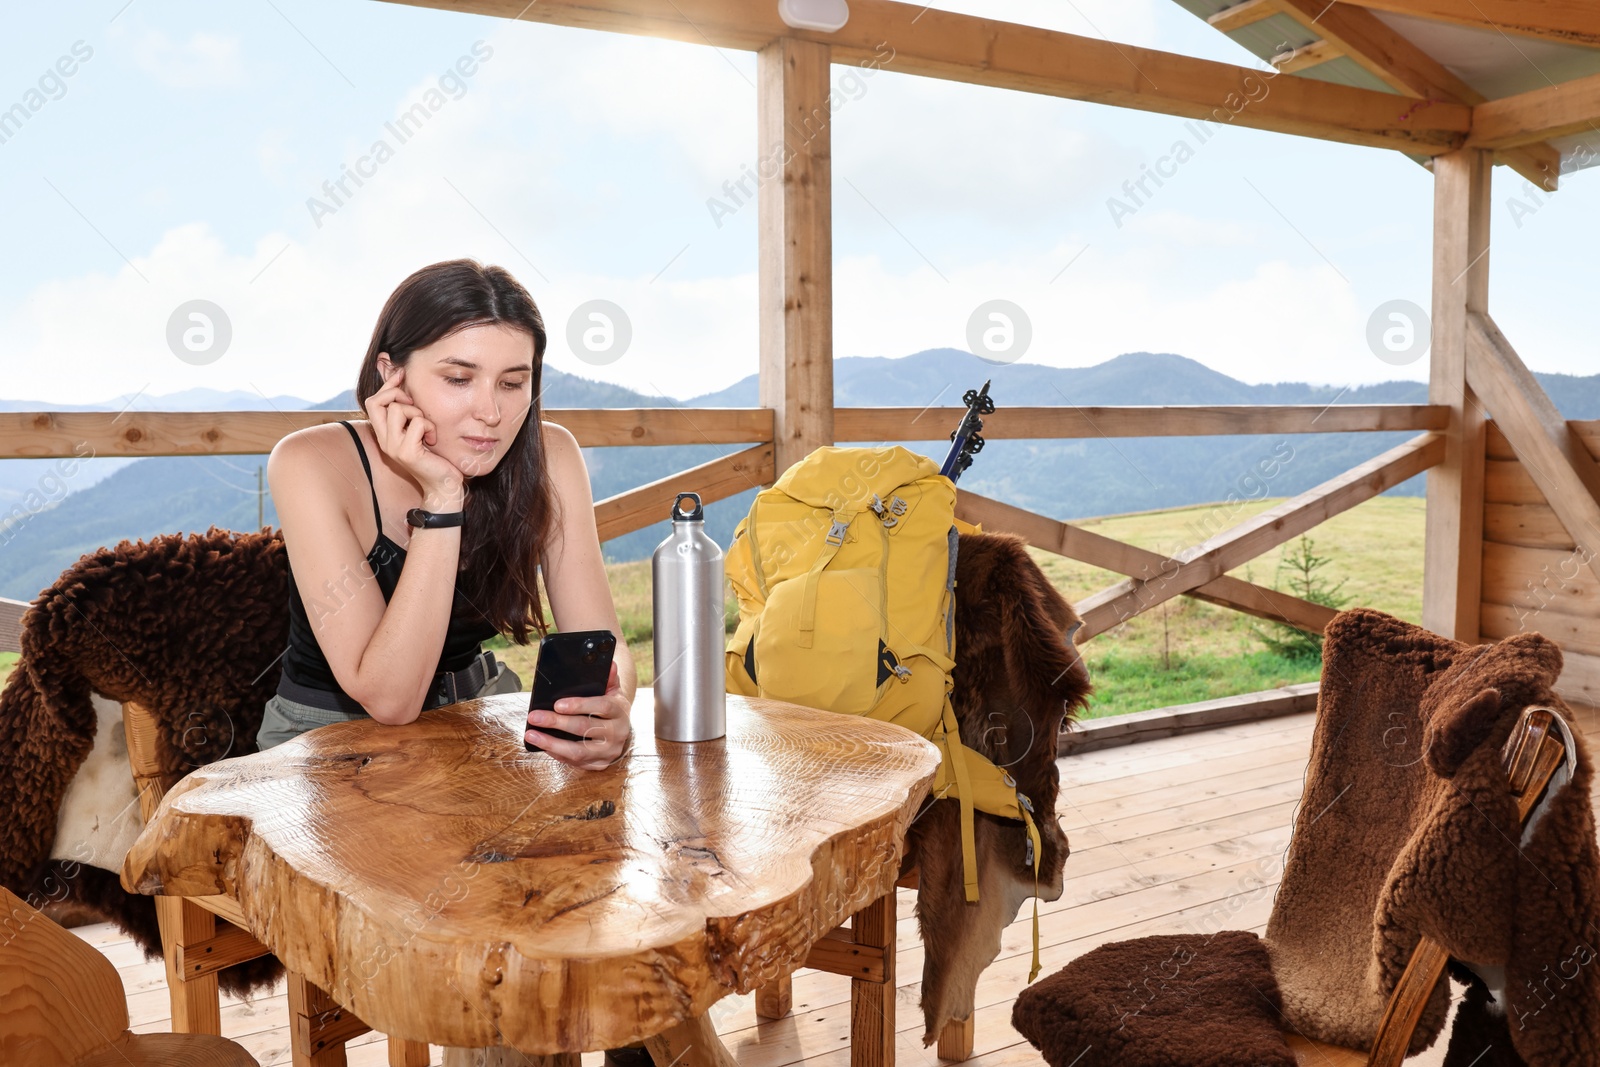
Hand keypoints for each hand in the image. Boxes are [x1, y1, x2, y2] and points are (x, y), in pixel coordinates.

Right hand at [363, 366, 462, 500]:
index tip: (401, 375)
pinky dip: (430, 427)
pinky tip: (433, 439)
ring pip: (397, 410)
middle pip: (376, 402)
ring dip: (418, 413)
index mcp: (384, 435)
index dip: (386, 386)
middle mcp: (384, 441)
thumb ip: (410, 412)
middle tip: (415, 405)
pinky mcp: (407, 453)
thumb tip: (404, 383)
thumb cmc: (435, 456)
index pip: (372, 402)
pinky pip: (417, 423)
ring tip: (427, 429)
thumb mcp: (418, 430)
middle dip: (397, 394)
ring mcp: (394, 447)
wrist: (443, 484)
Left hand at [525, 661, 631, 769]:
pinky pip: (575, 762)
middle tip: (535, 717)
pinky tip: (543, 745)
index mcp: (620, 711)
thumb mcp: (613, 690)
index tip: (557, 704)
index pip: (602, 707)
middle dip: (557, 723)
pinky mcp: (599, 764)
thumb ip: (609, 678)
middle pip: (585, 728)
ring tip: (532, 735)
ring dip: (552, 743)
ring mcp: (608, 752)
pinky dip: (557, 753)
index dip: (579, 705)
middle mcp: (617, 733)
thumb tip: (610, 664)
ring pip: (578, 751)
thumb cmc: (611, 707)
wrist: (621, 729)